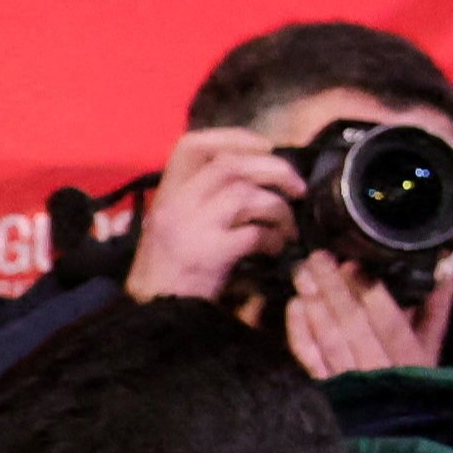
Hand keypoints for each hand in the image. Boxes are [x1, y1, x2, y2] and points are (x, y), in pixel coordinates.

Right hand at [125, 130, 300, 302]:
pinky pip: (254, 233)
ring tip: (288, 227)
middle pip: (231, 165)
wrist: (153, 313)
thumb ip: (203, 196)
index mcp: (167, 193)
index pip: (191, 145)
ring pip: (247, 196)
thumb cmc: (170, 269)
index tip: (266, 146)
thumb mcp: (176, 223)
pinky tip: (276, 247)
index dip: (234, 138)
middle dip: (275, 169)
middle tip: (298, 187)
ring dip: (280, 209)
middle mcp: (176, 204)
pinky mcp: (209, 254)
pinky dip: (273, 238)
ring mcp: (191, 227)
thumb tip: (255, 175)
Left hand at [279, 250, 452, 377]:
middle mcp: (377, 370)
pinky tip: (294, 307)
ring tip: (304, 274)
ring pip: (329, 339)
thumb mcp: (431, 356)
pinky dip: (300, 332)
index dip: (372, 295)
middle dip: (335, 289)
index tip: (355, 266)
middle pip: (353, 325)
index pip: (390, 324)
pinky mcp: (324, 388)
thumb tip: (449, 278)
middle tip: (319, 258)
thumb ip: (436, 316)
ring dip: (315, 304)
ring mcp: (347, 381)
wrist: (391, 439)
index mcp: (409, 361)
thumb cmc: (415, 391)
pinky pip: (309, 359)